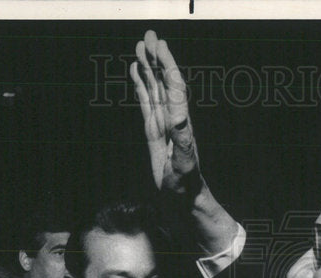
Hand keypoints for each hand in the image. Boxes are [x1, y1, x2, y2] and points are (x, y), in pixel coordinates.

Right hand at [131, 30, 201, 196]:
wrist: (183, 199)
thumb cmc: (185, 185)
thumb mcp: (183, 165)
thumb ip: (182, 142)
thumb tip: (179, 117)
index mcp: (179, 123)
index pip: (174, 88)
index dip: (167, 66)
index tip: (160, 47)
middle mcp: (172, 119)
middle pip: (163, 82)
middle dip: (157, 59)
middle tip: (149, 35)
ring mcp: (162, 124)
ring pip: (154, 89)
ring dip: (148, 68)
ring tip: (140, 47)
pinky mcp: (154, 131)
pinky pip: (146, 103)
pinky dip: (140, 86)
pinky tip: (135, 72)